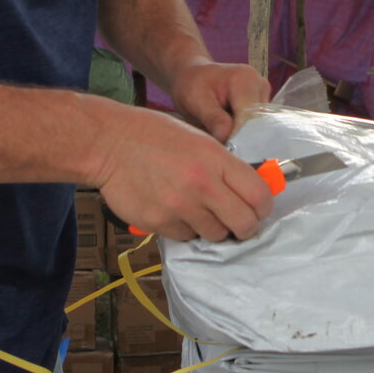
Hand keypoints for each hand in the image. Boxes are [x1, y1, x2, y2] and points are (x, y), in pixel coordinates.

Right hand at [88, 102, 272, 241]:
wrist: (109, 143)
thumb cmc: (154, 135)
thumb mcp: (199, 138)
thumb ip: (224, 164)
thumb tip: (250, 188)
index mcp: (216, 160)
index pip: (259, 196)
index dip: (264, 207)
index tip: (258, 209)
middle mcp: (202, 186)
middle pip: (244, 224)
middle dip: (245, 227)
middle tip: (238, 222)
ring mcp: (180, 207)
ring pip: (215, 235)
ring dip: (213, 228)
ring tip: (200, 211)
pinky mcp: (159, 223)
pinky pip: (186, 237)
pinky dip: (186, 229)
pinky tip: (175, 211)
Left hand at [168, 60, 271, 142]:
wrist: (193, 75)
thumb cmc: (192, 85)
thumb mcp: (196, 101)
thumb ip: (213, 119)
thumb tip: (227, 139)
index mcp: (245, 79)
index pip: (250, 115)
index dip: (239, 136)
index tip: (225, 150)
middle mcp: (260, 85)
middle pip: (258, 122)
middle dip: (241, 138)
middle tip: (222, 149)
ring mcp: (263, 95)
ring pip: (259, 127)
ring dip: (243, 137)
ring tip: (224, 140)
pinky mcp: (262, 105)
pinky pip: (257, 126)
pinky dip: (243, 133)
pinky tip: (229, 135)